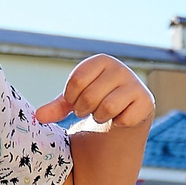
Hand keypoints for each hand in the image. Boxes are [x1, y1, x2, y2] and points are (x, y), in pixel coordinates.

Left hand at [34, 55, 154, 131]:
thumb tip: (38, 117)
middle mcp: (120, 69)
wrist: (124, 116)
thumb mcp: (74, 101)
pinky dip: (117, 124)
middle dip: (83, 110)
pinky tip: (119, 119)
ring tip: (101, 115)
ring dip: (99, 117)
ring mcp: (135, 85)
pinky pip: (123, 119)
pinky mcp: (146, 102)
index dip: (71, 97)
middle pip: (90, 96)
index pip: (77, 80)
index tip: (75, 101)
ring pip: (106, 108)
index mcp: (101, 61)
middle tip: (88, 110)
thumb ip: (57, 107)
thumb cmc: (96, 103)